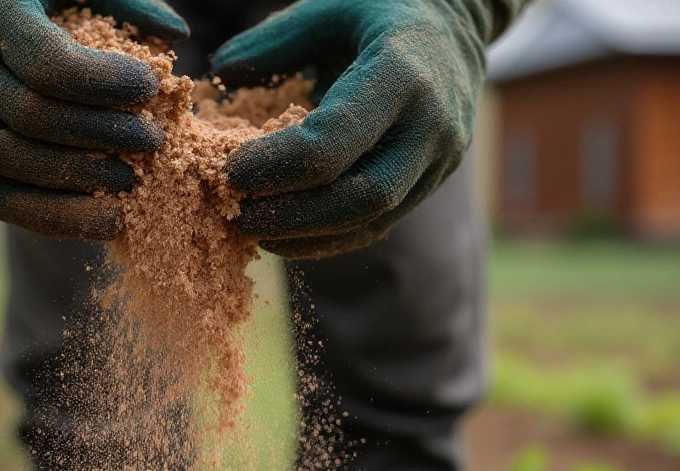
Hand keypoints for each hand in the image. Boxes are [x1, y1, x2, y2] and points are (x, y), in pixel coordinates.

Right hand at [0, 0, 188, 239]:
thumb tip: (177, 36)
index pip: (48, 65)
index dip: (106, 86)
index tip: (152, 89)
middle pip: (29, 118)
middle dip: (100, 137)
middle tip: (153, 143)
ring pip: (2, 164)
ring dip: (72, 187)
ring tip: (129, 189)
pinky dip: (41, 215)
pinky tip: (93, 220)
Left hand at [211, 0, 523, 258]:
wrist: (457, 30)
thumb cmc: (383, 12)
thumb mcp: (330, 9)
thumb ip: (276, 40)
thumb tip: (222, 71)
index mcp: (402, 75)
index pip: (334, 142)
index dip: (276, 165)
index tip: (230, 170)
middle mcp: (431, 125)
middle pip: (360, 196)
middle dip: (291, 216)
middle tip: (236, 214)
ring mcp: (440, 160)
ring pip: (371, 221)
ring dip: (306, 236)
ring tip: (254, 230)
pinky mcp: (433, 182)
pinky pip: (379, 226)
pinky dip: (328, 239)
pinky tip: (286, 235)